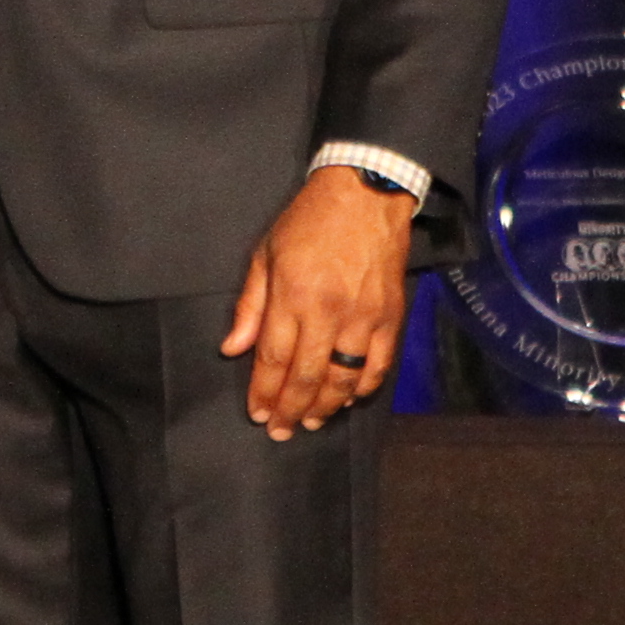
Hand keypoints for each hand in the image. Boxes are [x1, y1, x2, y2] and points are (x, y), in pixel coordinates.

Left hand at [219, 166, 414, 438]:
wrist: (365, 194)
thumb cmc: (308, 222)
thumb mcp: (265, 254)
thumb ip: (250, 305)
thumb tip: (233, 348)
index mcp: (293, 295)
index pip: (274, 358)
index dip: (264, 392)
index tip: (258, 414)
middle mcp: (329, 312)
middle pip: (306, 376)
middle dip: (290, 410)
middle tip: (280, 430)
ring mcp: (364, 316)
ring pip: (344, 378)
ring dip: (326, 406)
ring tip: (311, 421)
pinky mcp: (391, 316)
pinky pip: (379, 365)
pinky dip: (364, 388)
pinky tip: (348, 399)